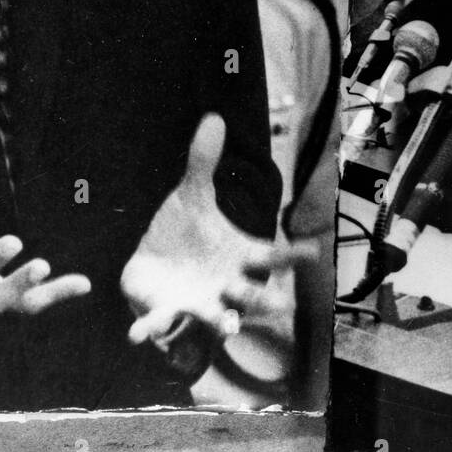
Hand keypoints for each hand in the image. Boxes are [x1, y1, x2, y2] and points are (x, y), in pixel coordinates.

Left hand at [121, 113, 316, 381]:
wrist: (151, 263)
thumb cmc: (183, 232)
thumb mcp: (192, 195)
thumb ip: (202, 162)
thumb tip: (213, 117)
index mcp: (238, 255)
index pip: (270, 255)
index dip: (293, 254)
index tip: (314, 250)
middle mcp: (225, 285)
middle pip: (252, 295)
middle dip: (265, 300)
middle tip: (284, 304)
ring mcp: (198, 302)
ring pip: (217, 316)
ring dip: (223, 320)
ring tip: (229, 324)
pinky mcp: (167, 312)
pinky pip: (160, 324)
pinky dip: (149, 329)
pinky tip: (137, 334)